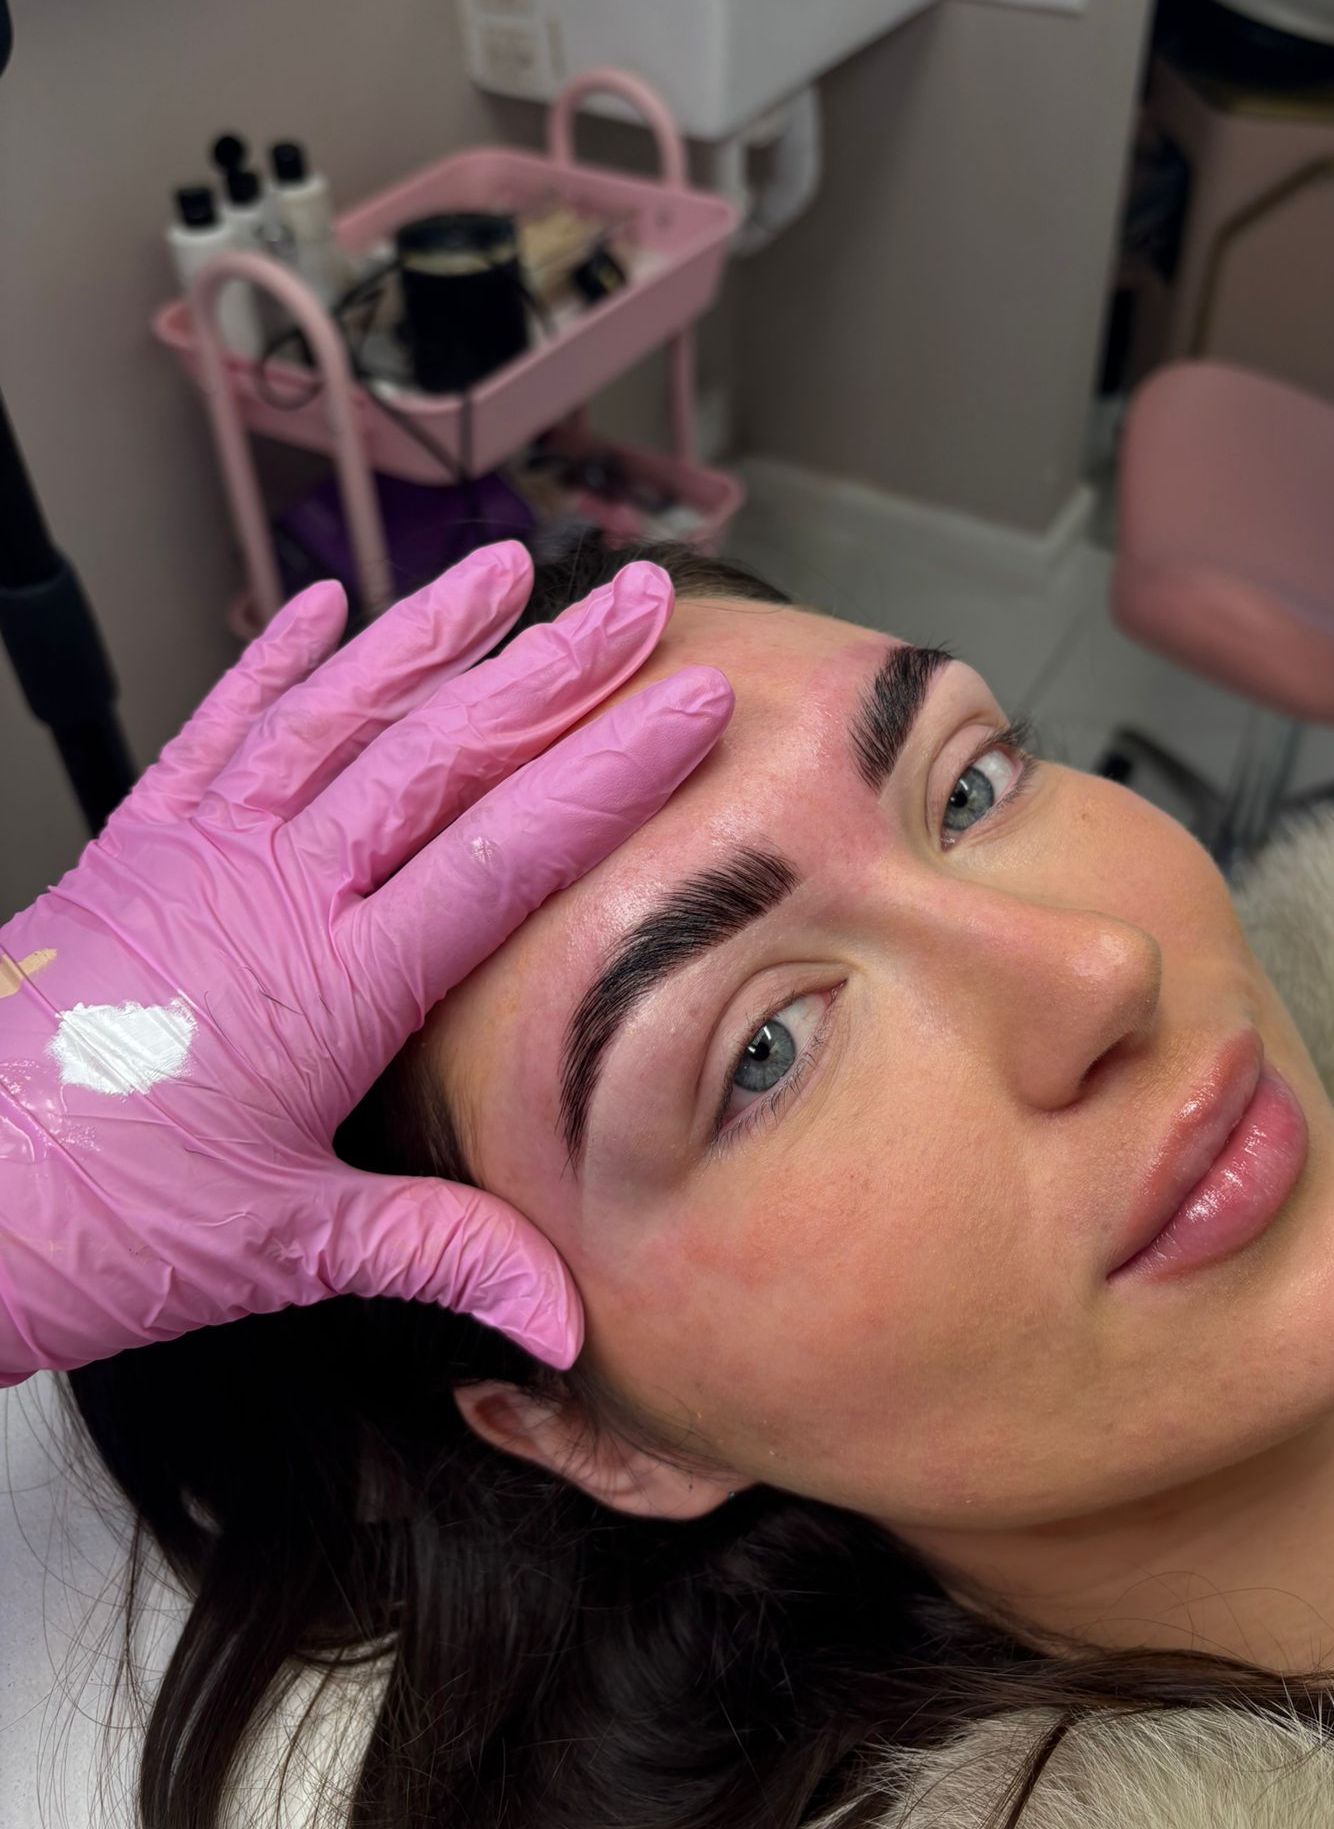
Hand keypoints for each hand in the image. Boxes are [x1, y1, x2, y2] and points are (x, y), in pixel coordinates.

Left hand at [0, 543, 730, 1380]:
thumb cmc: (93, 1226)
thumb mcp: (286, 1248)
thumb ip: (440, 1253)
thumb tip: (562, 1313)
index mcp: (331, 984)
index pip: (507, 851)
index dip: (611, 771)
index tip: (691, 705)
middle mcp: (271, 892)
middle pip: (440, 753)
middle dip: (555, 668)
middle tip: (636, 602)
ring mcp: (198, 855)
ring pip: (335, 714)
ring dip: (428, 633)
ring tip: (506, 570)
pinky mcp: (135, 848)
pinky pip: (216, 731)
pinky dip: (271, 664)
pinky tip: (319, 610)